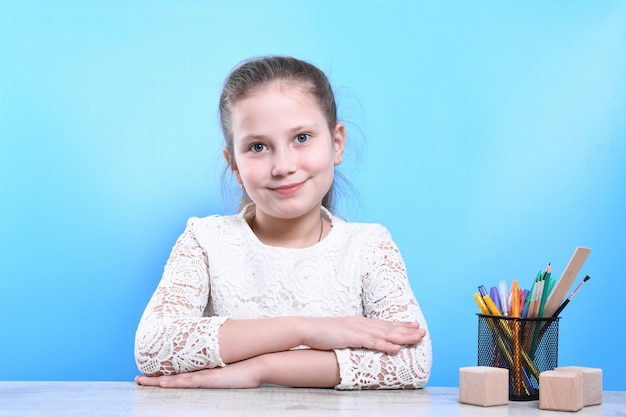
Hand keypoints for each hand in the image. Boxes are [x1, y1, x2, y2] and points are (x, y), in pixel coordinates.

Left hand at [135, 359, 261, 388]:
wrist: (258, 362)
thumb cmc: (247, 369)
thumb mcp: (231, 373)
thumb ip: (223, 373)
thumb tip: (222, 373)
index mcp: (204, 372)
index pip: (179, 375)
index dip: (164, 377)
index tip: (151, 378)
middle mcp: (200, 372)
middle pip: (172, 376)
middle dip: (153, 378)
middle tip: (137, 380)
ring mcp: (202, 375)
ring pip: (174, 379)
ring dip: (156, 381)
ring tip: (140, 382)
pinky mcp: (207, 379)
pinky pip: (185, 381)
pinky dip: (172, 382)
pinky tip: (162, 384)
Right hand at [303, 317, 425, 352]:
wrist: (307, 328)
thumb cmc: (322, 332)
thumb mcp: (342, 332)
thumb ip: (353, 334)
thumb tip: (362, 339)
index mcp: (360, 322)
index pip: (384, 324)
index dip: (400, 325)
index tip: (414, 325)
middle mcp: (362, 323)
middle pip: (389, 327)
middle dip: (407, 330)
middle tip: (422, 331)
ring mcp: (358, 329)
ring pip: (385, 334)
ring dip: (403, 336)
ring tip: (417, 338)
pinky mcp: (353, 337)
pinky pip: (373, 342)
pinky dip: (386, 344)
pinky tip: (397, 348)